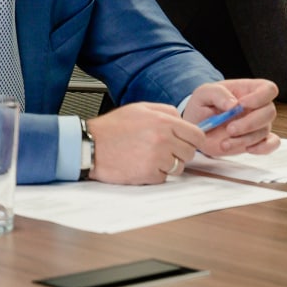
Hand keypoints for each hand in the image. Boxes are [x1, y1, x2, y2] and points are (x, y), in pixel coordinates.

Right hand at [86, 102, 203, 184]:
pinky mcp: (147, 174)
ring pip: (178, 167)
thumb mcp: (140, 108)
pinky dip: (155, 174)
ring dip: (168, 165)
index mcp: (164, 121)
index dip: (194, 140)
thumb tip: (183, 120)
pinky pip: (163, 178)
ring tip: (150, 157)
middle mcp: (163, 139)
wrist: (90, 145)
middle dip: (181, 153)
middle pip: (190, 152)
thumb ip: (166, 111)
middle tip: (166, 151)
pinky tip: (141, 165)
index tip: (189, 143)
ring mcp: (156, 158)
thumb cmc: (113, 127)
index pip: (197, 135)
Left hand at [184, 79, 280, 157]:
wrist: (197, 126)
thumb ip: (218, 94)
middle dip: (250, 123)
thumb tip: (233, 104)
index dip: (260, 97)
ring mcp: (258, 124)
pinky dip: (263, 148)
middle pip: (269, 112)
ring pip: (264, 130)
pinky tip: (248, 149)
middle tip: (229, 129)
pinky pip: (271, 144)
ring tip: (224, 143)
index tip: (241, 104)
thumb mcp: (204, 93)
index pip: (268, 89)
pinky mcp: (255, 140)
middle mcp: (258, 106)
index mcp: (249, 90)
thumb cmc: (203, 105)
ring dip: (245, 139)